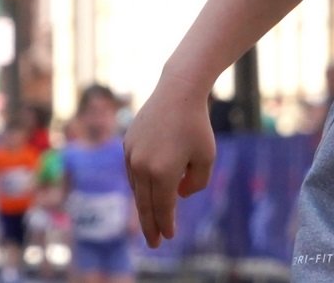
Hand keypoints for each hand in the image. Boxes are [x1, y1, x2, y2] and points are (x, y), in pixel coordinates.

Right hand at [123, 72, 215, 247]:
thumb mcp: (207, 157)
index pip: (162, 207)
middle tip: (154, 242)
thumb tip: (178, 194)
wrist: (178, 91)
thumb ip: (196, 184)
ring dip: (145, 204)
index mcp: (162, 172)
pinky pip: (133, 172)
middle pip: (145, 204)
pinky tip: (147, 191)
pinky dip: (140, 185)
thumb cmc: (197, 125)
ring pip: (137, 188)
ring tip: (152, 218)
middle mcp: (141, 166)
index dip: (165, 224)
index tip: (168, 237)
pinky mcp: (127, 144)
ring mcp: (131, 154)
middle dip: (150, 225)